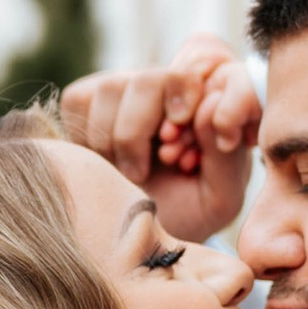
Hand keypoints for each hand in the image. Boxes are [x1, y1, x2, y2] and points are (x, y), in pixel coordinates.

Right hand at [57, 35, 258, 240]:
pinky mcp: (89, 98)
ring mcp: (129, 87)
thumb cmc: (187, 214)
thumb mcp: (219, 200)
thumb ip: (227, 158)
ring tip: (129, 174)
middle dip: (140, 130)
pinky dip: (88, 138)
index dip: (191, 95)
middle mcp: (172, 87)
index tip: (185, 135)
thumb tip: (209, 106)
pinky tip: (107, 161)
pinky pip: (80, 100)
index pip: (212, 75)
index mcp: (213, 105)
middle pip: (151, 78)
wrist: (139, 233)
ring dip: (115, 140)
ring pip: (113, 87)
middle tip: (141, 173)